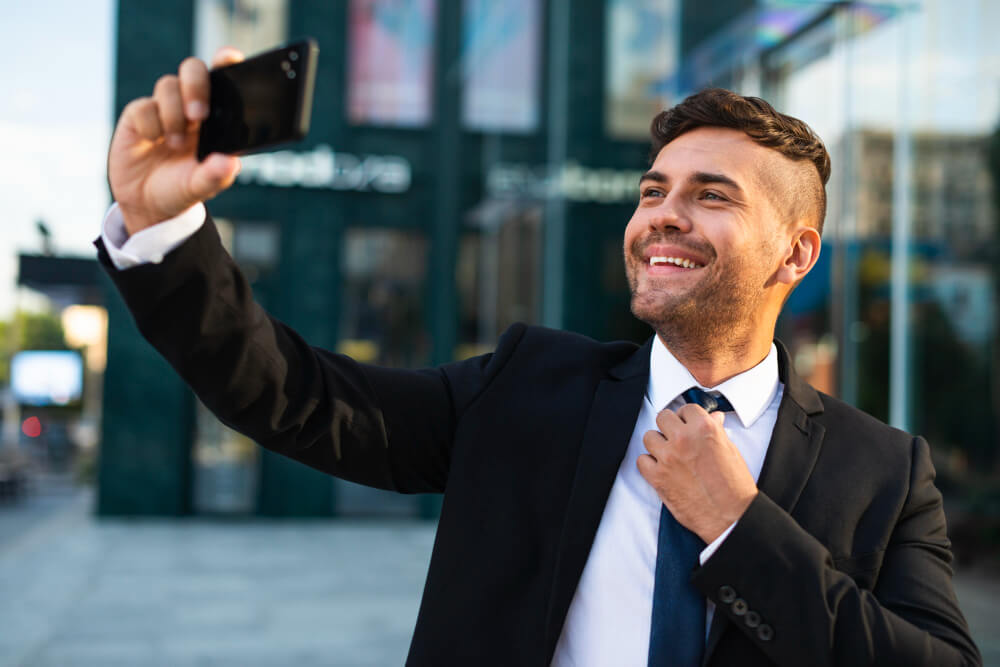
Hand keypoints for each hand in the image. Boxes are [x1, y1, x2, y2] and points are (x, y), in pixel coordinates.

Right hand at [107, 47, 245, 236]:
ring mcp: (163, 108)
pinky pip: (144, 106)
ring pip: (168, 85)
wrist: (146, 203)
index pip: (223, 79)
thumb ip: (216, 176)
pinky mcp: (138, 115)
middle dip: (196, 85)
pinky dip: (151, 124)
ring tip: (175, 144)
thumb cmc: (180, 188)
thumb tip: (230, 163)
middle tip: (199, 115)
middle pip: (193, 69)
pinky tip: (153, 142)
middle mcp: (189, 106)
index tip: (231, 58)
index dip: (226, 62)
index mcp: (214, 117)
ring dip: (173, 115)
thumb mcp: (200, 188)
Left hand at [637, 404, 757, 543]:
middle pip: (663, 417)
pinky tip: (661, 469)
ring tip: (669, 455)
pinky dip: (649, 464)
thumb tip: (714, 418)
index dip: (687, 417)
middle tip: (677, 438)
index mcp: (704, 428)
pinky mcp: (657, 477)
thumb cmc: (734, 486)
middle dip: (670, 427)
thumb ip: (716, 431)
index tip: (687, 424)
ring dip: (658, 444)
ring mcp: (668, 457)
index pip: (686, 408)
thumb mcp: (731, 451)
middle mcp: (684, 439)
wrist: (730, 516)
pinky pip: (641, 460)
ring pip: (649, 437)